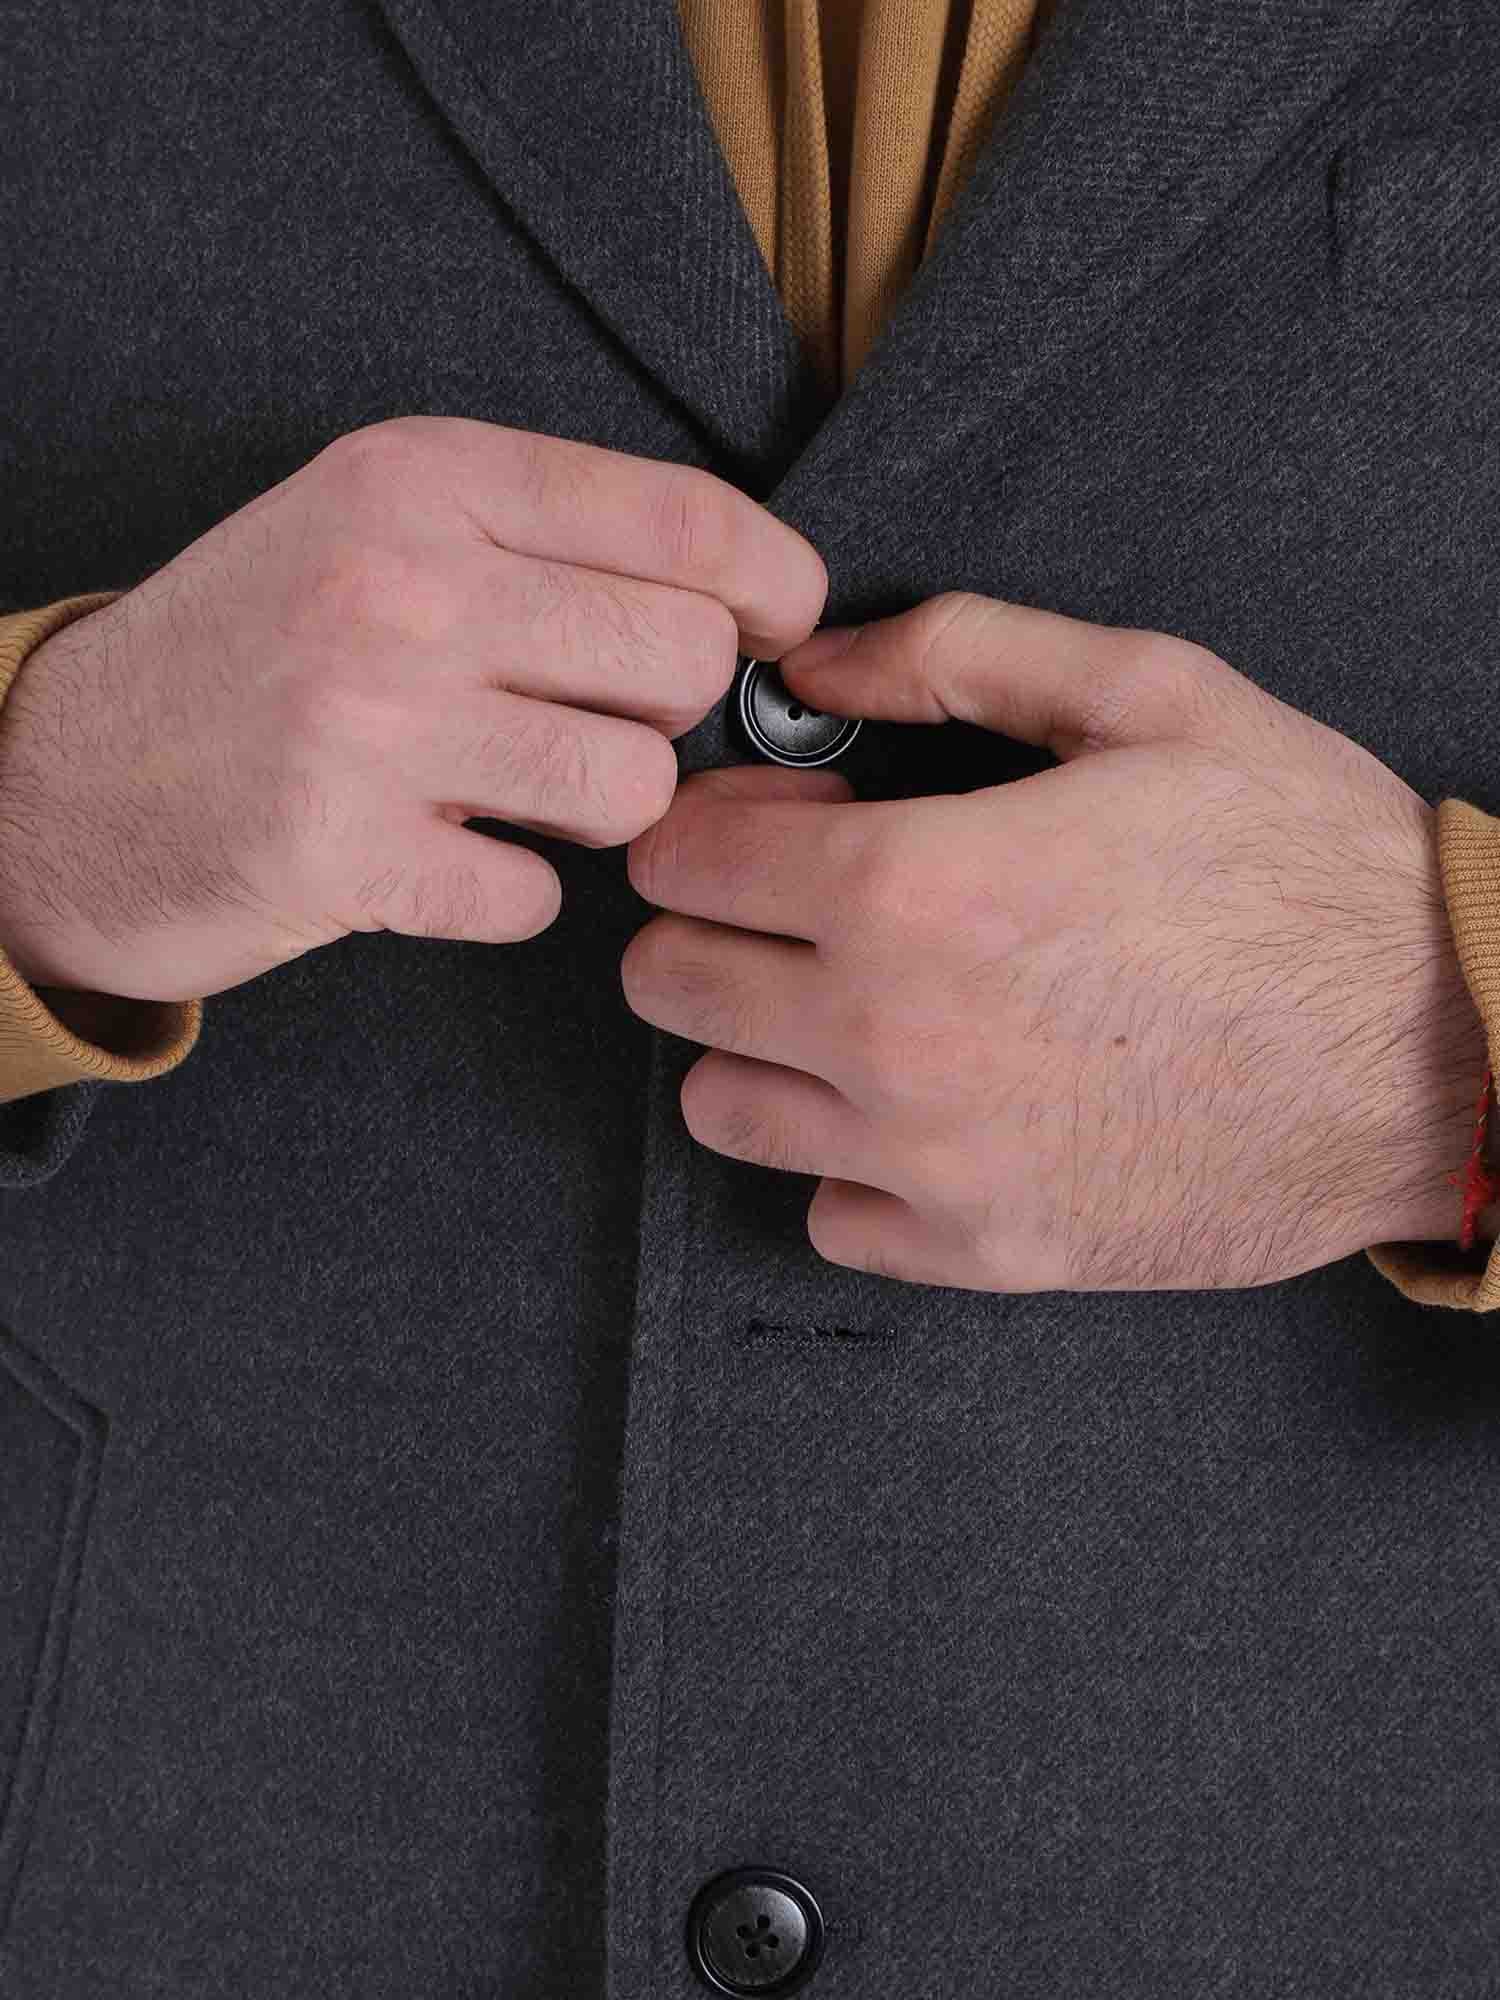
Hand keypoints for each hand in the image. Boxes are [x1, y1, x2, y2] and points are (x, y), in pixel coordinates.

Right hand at [0, 417, 824, 1001]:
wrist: (60, 778)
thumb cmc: (251, 651)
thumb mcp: (372, 526)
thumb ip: (539, 539)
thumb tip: (739, 600)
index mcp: (423, 478)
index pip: (685, 520)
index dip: (775, 584)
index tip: (782, 626)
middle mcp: (403, 583)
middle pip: (683, 660)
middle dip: (670, 711)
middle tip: (596, 722)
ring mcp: (372, 723)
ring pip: (634, 788)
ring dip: (601, 812)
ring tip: (520, 792)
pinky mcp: (347, 855)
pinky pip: (537, 899)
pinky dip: (509, 894)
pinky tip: (444, 858)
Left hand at [621, 592, 1492, 1290]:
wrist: (1446, 1050)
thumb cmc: (1307, 865)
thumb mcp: (1149, 693)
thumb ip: (956, 652)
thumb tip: (815, 664)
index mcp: (914, 887)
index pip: (676, 860)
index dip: (706, 820)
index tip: (765, 819)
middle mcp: (893, 1038)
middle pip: (669, 985)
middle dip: (708, 925)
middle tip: (800, 902)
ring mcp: (932, 1163)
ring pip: (721, 1107)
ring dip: (758, 1045)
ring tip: (851, 1002)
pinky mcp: (984, 1251)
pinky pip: (826, 1213)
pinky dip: (849, 1161)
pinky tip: (923, 1105)